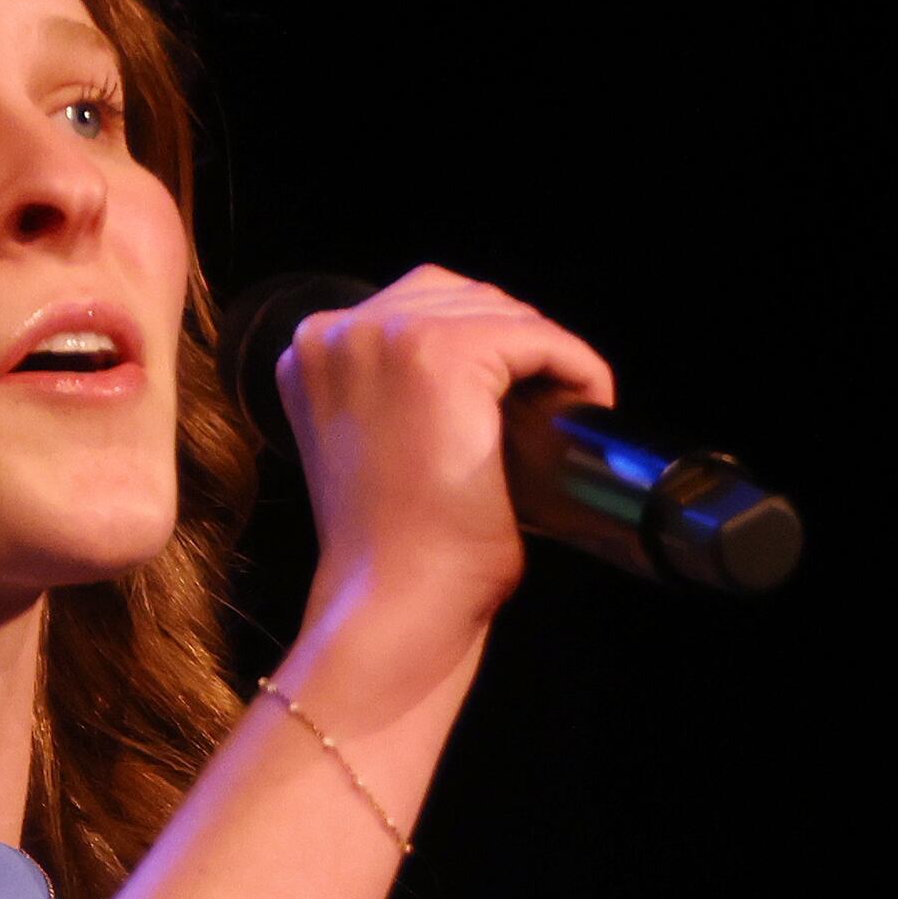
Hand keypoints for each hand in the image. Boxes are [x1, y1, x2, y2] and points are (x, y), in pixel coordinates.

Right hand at [274, 267, 611, 661]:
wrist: (395, 601)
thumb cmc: (394, 550)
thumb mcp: (377, 449)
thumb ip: (400, 396)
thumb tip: (483, 372)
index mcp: (312, 353)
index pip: (415, 307)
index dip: (478, 343)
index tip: (514, 393)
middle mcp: (336, 333)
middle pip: (458, 297)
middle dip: (512, 343)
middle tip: (548, 401)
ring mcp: (385, 337)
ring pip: (501, 313)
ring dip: (544, 354)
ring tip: (565, 407)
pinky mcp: (443, 356)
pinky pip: (540, 337)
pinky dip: (576, 366)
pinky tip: (586, 403)